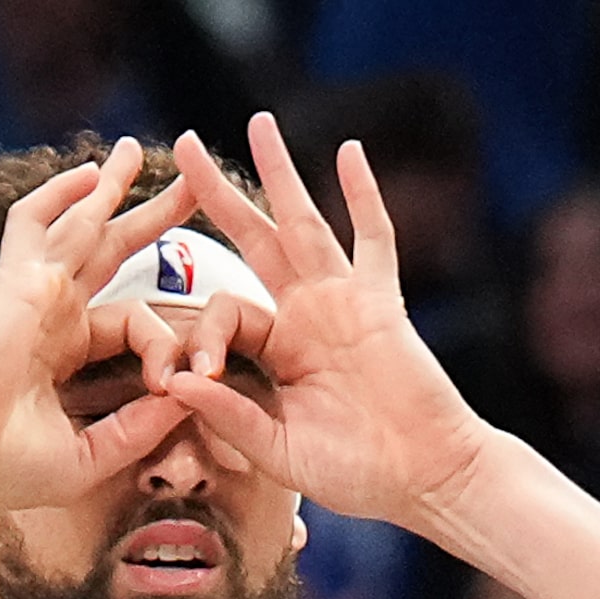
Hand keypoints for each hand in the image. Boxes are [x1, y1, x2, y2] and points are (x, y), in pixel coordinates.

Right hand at [0, 138, 198, 510]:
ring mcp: (32, 292)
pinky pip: (36, 222)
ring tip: (139, 149)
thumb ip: (138, 430)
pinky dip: (60, 193)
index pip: (134, 322)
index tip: (176, 382)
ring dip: (112, 187)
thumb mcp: (89, 457)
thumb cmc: (3, 467)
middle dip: (152, 217)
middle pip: (111, 251)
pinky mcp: (16, 282)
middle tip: (193, 185)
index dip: (166, 344)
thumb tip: (188, 396)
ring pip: (80, 224)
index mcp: (64, 351)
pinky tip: (92, 170)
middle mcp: (49, 313)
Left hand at [160, 118, 492, 528]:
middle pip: (252, 240)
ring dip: (281, 172)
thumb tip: (175, 383)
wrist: (424, 478)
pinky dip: (363, 196)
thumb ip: (229, 416)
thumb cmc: (355, 474)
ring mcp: (343, 303)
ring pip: (304, 224)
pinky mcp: (383, 303)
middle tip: (178, 147)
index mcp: (272, 353)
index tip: (190, 378)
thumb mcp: (277, 451)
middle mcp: (303, 316)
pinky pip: (374, 240)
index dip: (201, 342)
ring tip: (258, 121)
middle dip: (215, 194)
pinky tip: (348, 152)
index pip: (223, 316)